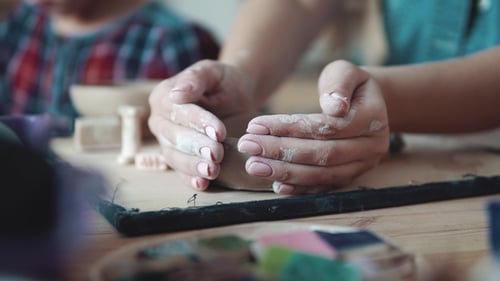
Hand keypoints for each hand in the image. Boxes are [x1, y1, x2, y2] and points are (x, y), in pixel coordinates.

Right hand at [148, 60, 255, 189]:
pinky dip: (190, 178)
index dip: (197, 122)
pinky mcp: (179, 157)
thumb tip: (176, 94)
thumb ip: (195, 78)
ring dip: (192, 165)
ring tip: (211, 170)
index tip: (218, 131)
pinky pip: (180, 171)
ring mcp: (167, 141)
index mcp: (163, 96)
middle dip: (196, 146)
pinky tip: (202, 183)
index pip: (177, 111)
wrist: (236, 95)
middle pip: (174, 136)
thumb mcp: (212, 72)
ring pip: (174, 156)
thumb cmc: (223, 81)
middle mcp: (160, 120)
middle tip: (216, 154)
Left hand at [237, 60, 389, 194]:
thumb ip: (339, 84)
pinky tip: (277, 186)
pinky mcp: (352, 177)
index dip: (289, 127)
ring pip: (323, 174)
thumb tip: (334, 107)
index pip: (325, 126)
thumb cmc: (347, 85)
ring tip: (254, 166)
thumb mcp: (345, 72)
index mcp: (372, 118)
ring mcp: (363, 165)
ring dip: (286, 172)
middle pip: (322, 154)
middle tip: (248, 147)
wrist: (365, 105)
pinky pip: (325, 187)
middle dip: (281, 151)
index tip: (255, 125)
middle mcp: (372, 146)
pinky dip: (301, 188)